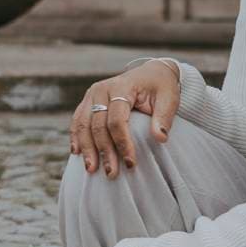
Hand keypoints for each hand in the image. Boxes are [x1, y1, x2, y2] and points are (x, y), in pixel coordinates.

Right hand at [70, 59, 184, 176]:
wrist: (150, 73)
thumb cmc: (161, 88)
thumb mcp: (169, 99)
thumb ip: (164, 117)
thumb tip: (160, 138)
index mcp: (122, 86)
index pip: (117, 120)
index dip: (122, 143)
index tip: (130, 163)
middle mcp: (102, 89)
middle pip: (98, 125)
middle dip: (104, 151)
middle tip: (111, 173)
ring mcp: (92, 94)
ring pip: (83, 124)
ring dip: (87, 148)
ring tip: (91, 170)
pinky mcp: (87, 101)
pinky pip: (77, 121)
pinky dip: (76, 137)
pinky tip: (76, 153)